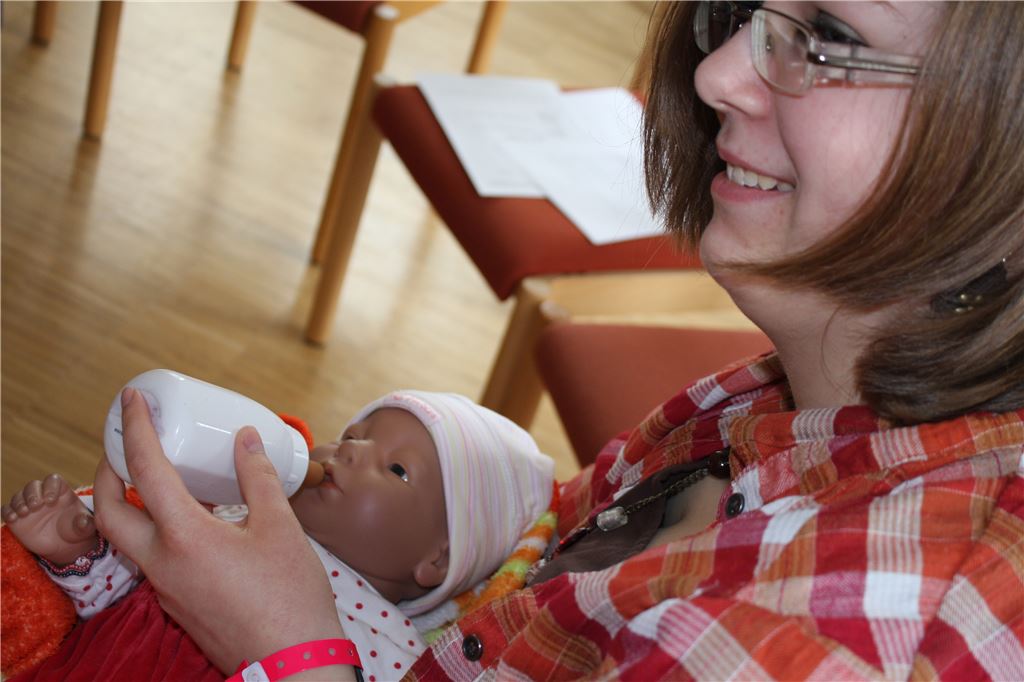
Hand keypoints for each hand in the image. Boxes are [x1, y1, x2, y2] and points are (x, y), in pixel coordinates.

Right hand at [2, 473, 97, 564]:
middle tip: (36, 505)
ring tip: (24, 512)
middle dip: (32, 494)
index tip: (51, 500)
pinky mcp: (17, 518)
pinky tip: (13, 518)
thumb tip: (84, 522)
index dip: (50, 487)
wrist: (64, 545)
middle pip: (33, 486)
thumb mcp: (84, 527)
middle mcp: (43, 496)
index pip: (52, 480)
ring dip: (19, 502)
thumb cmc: (75, 530)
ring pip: (19, 496)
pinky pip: (7, 510)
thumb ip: (85, 524)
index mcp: (61, 492)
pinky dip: (7, 512)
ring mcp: (29, 506)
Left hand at [93, 388, 354, 678]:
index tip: (131, 401)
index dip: (134, 429)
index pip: (145, 470)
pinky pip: (156, 558)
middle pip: (109, 512)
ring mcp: (167, 588)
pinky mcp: (179, 603)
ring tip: (166, 477)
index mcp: (184, 538)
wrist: (294, 663)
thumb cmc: (290, 598)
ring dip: (134, 503)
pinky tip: (198, 521)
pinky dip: (162, 529)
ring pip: (130, 539)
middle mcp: (162, 564)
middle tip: (127, 445)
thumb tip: (246, 439)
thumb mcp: (280, 528)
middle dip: (108, 473)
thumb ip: (258, 478)